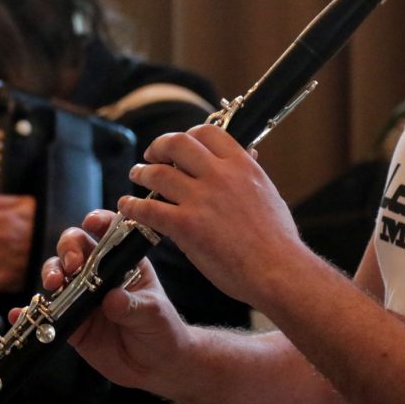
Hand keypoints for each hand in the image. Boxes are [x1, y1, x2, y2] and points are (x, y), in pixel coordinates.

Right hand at [10, 209, 191, 391]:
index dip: (98, 222)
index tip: (91, 223)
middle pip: (73, 248)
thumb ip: (133, 306)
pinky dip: (29, 313)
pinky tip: (18, 314)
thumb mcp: (153, 314)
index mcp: (123, 263)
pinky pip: (46, 315)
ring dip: (50, 274)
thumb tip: (112, 300)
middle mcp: (98, 274)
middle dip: (67, 250)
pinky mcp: (70, 323)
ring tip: (53, 285)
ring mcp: (81, 297)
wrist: (155, 365)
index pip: (108, 233)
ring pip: (57, 275)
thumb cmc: (162, 330)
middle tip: (71, 265)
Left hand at [121, 124, 307, 308]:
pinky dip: (133, 206)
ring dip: (142, 174)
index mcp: (242, 165)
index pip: (207, 133)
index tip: (179, 147)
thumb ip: (252, 172)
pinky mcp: (187, 225)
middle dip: (159, 147)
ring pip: (158, 174)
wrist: (278, 270)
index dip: (187, 135)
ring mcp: (201, 199)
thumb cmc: (277, 240)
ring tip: (136, 176)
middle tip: (151, 156)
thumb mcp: (269, 194)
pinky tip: (127, 207)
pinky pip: (150, 209)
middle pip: (177, 144)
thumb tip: (250, 152)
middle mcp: (220, 175)